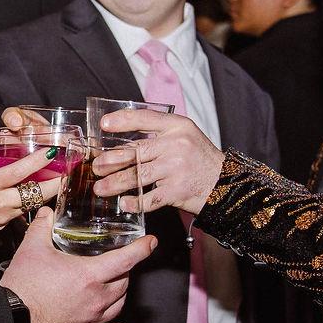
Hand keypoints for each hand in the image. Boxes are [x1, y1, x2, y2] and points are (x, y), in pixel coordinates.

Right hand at [0, 135, 67, 250]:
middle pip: (36, 193)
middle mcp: (0, 202)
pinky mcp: (3, 224)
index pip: (19, 172)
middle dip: (55, 183)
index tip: (51, 151)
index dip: (38, 161)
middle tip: (66, 171)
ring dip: (45, 192)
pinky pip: (22, 211)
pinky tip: (34, 193)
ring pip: (32, 203)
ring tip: (56, 180)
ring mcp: (3, 216)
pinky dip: (30, 201)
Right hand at [0, 208, 153, 322]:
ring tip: (115, 285)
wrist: (10, 319)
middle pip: (124, 282)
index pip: (126, 259)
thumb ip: (42, 227)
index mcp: (89, 275)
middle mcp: (96, 299)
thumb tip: (47, 213)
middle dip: (125, 270)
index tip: (149, 243)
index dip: (142, 248)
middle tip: (118, 262)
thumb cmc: (23, 287)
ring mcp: (90, 320)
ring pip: (118, 305)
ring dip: (120, 294)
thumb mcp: (32, 248)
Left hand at [90, 109, 225, 216]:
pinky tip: (123, 203)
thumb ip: (158, 135)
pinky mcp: (177, 190)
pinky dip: (134, 202)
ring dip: (115, 184)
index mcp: (177, 126)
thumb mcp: (184, 137)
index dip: (121, 121)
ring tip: (101, 188)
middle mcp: (176, 144)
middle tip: (96, 167)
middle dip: (110, 161)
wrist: (225, 184)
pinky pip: (149, 198)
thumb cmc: (200, 160)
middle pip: (135, 152)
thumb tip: (122, 142)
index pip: (143, 118)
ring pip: (137, 176)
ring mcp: (176, 168)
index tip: (103, 125)